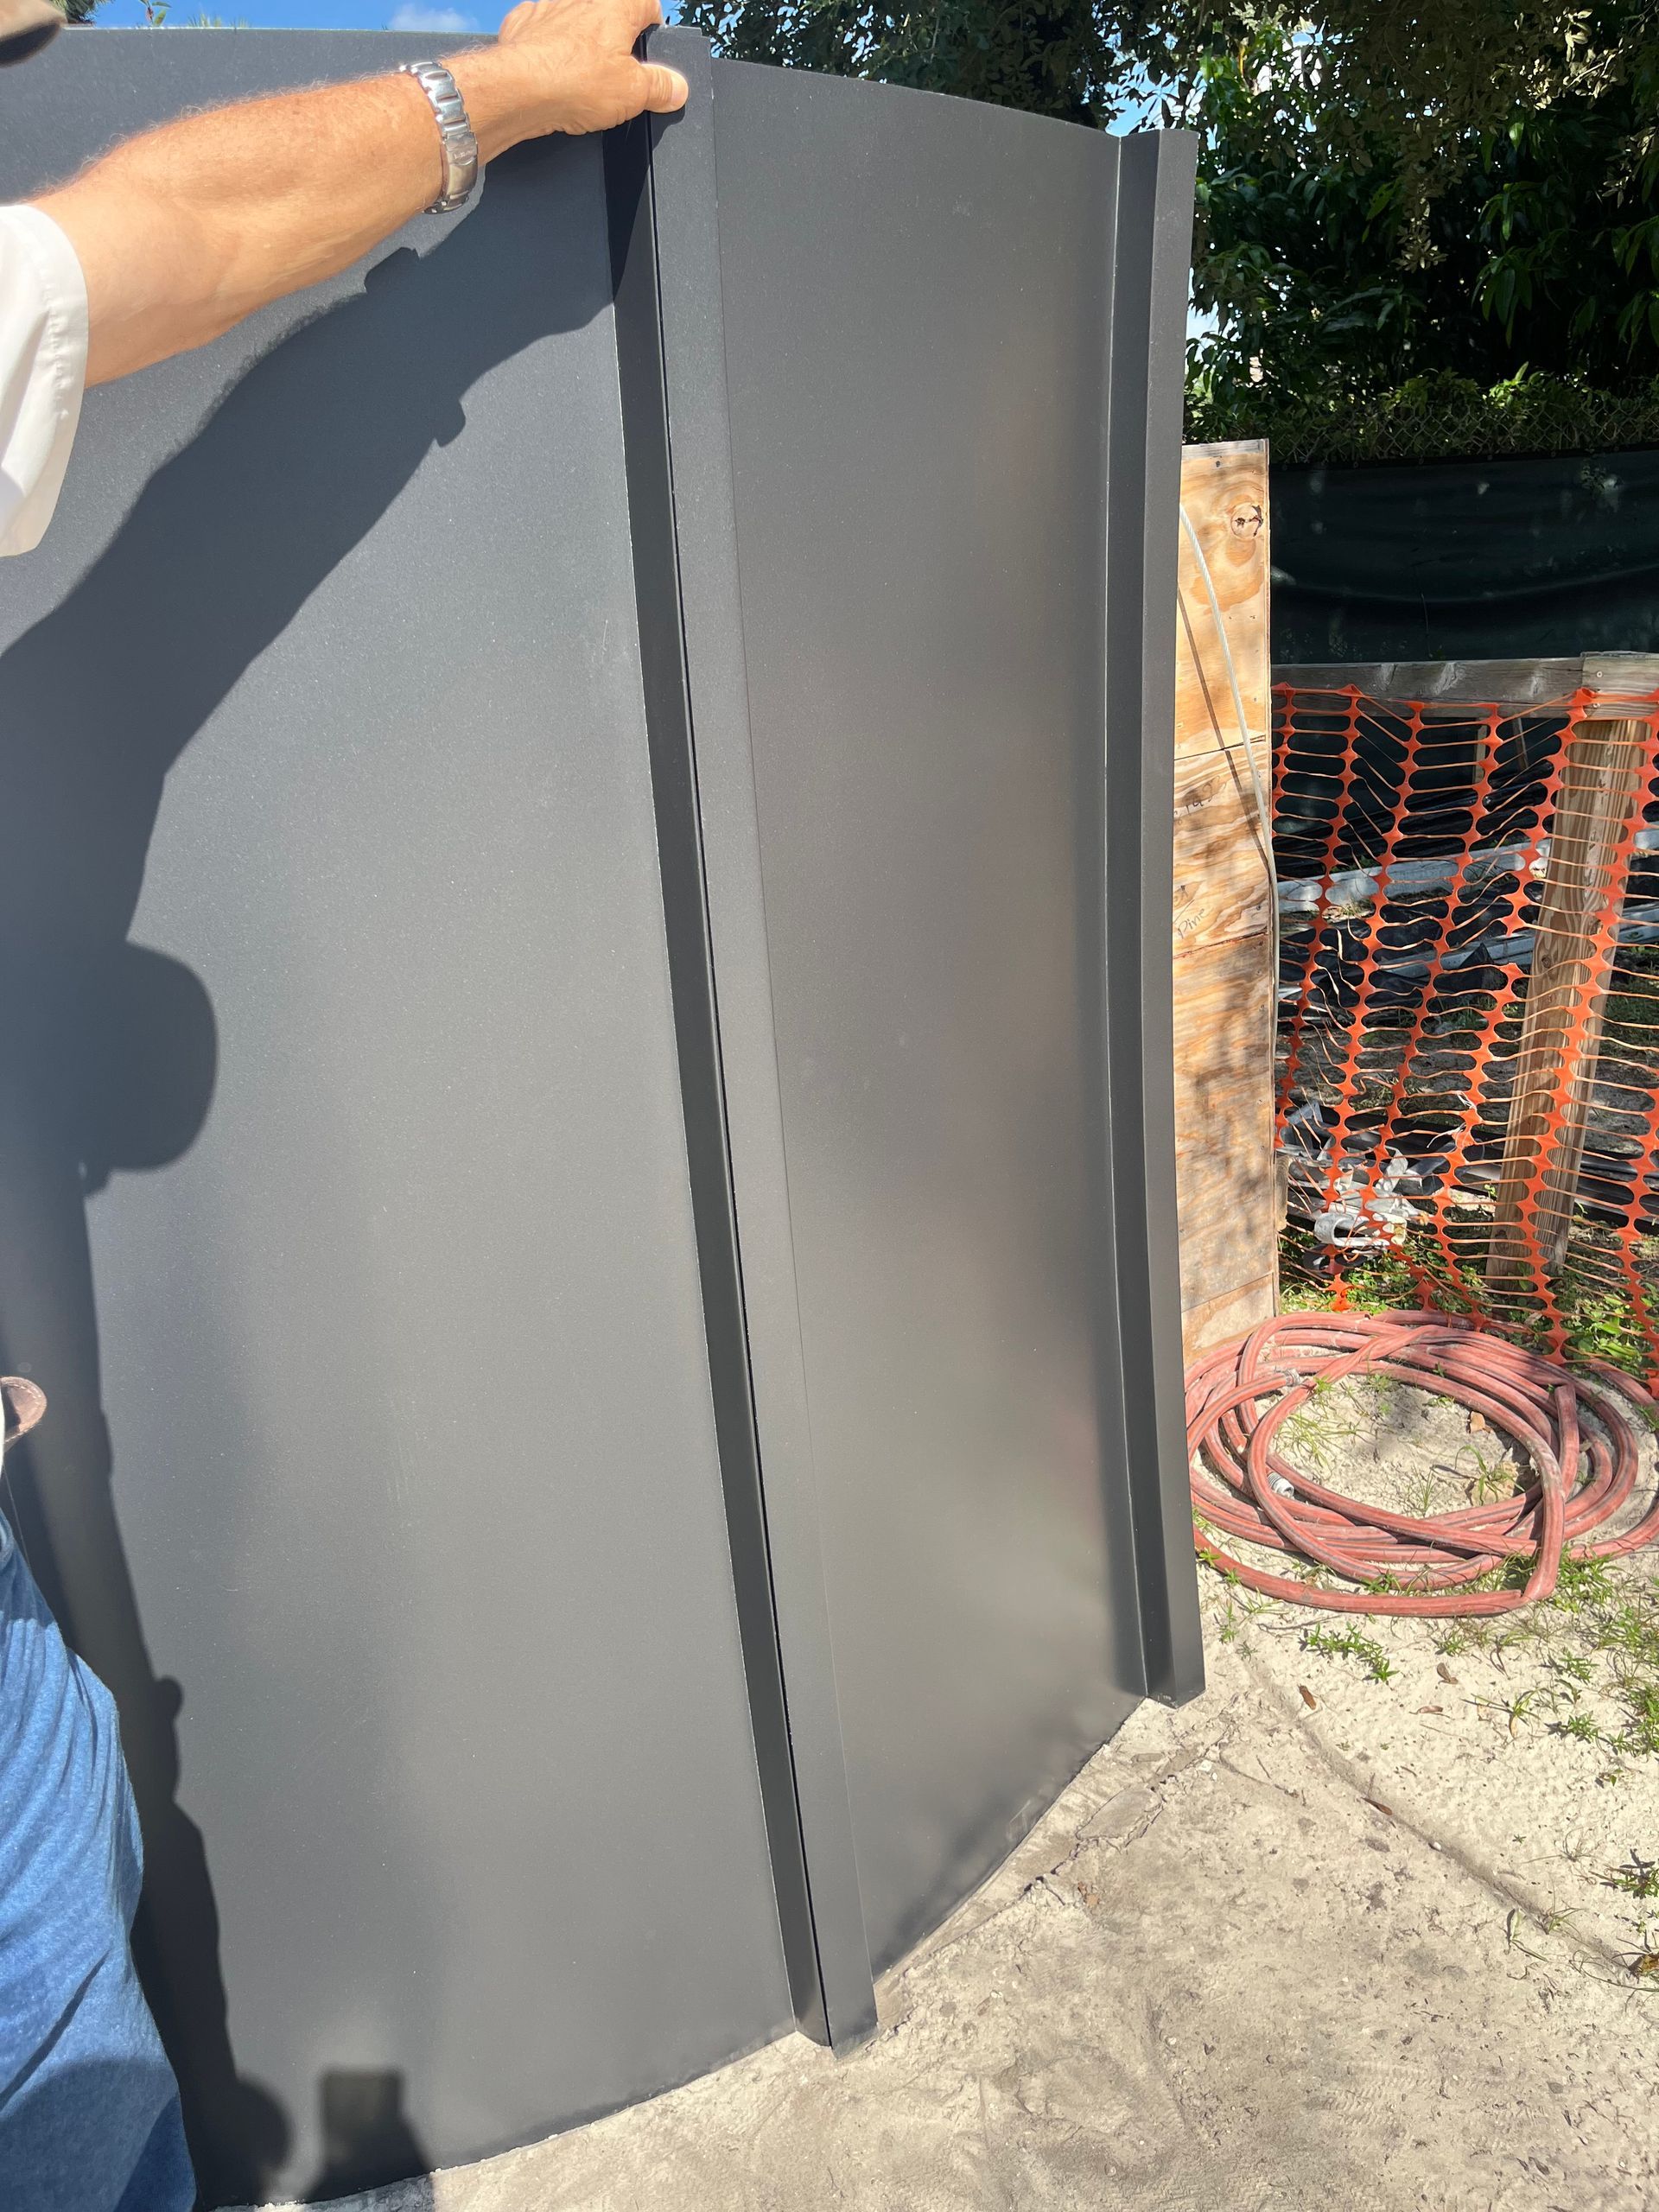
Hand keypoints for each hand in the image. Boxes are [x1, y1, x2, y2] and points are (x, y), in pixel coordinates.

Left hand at [450, 0, 687, 155]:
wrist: (520, 88)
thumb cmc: (574, 81)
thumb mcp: (634, 93)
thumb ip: (660, 87)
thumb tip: (676, 88)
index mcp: (617, 7)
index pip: (648, 6)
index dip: (653, 29)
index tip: (652, 49)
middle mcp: (583, 0)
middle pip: (610, 14)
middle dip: (615, 40)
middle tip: (617, 73)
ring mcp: (550, 7)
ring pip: (574, 20)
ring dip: (580, 42)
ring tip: (581, 75)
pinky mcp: (524, 23)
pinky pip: (541, 29)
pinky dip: (547, 47)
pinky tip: (550, 71)